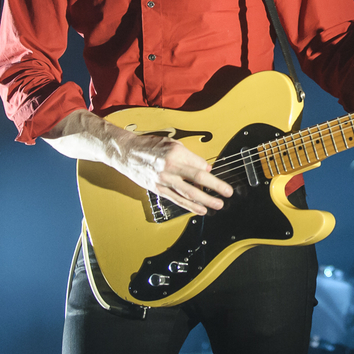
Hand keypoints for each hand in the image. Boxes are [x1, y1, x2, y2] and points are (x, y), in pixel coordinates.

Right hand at [43, 109, 232, 215]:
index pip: (198, 164)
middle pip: (198, 179)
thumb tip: (204, 168)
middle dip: (215, 188)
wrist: (125, 152)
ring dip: (205, 200)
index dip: (209, 171)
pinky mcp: (157, 189)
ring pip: (188, 193)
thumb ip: (188, 156)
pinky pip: (176, 199)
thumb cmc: (149, 146)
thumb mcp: (171, 143)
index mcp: (175, 153)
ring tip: (217, 205)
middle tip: (228, 193)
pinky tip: (200, 209)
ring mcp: (163, 180)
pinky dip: (189, 205)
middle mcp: (170, 167)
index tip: (215, 174)